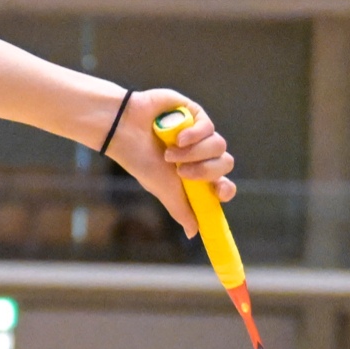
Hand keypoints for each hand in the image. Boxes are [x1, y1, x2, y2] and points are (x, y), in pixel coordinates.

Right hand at [104, 91, 235, 238]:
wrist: (124, 130)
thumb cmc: (139, 160)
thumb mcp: (162, 189)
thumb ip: (181, 209)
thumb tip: (193, 234)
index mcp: (196, 174)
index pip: (223, 184)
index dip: (226, 188)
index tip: (218, 190)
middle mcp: (201, 154)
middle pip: (225, 164)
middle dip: (205, 169)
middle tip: (181, 171)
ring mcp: (200, 133)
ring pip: (219, 145)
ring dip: (194, 152)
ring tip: (170, 152)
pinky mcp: (195, 114)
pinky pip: (209, 126)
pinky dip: (194, 134)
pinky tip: (175, 137)